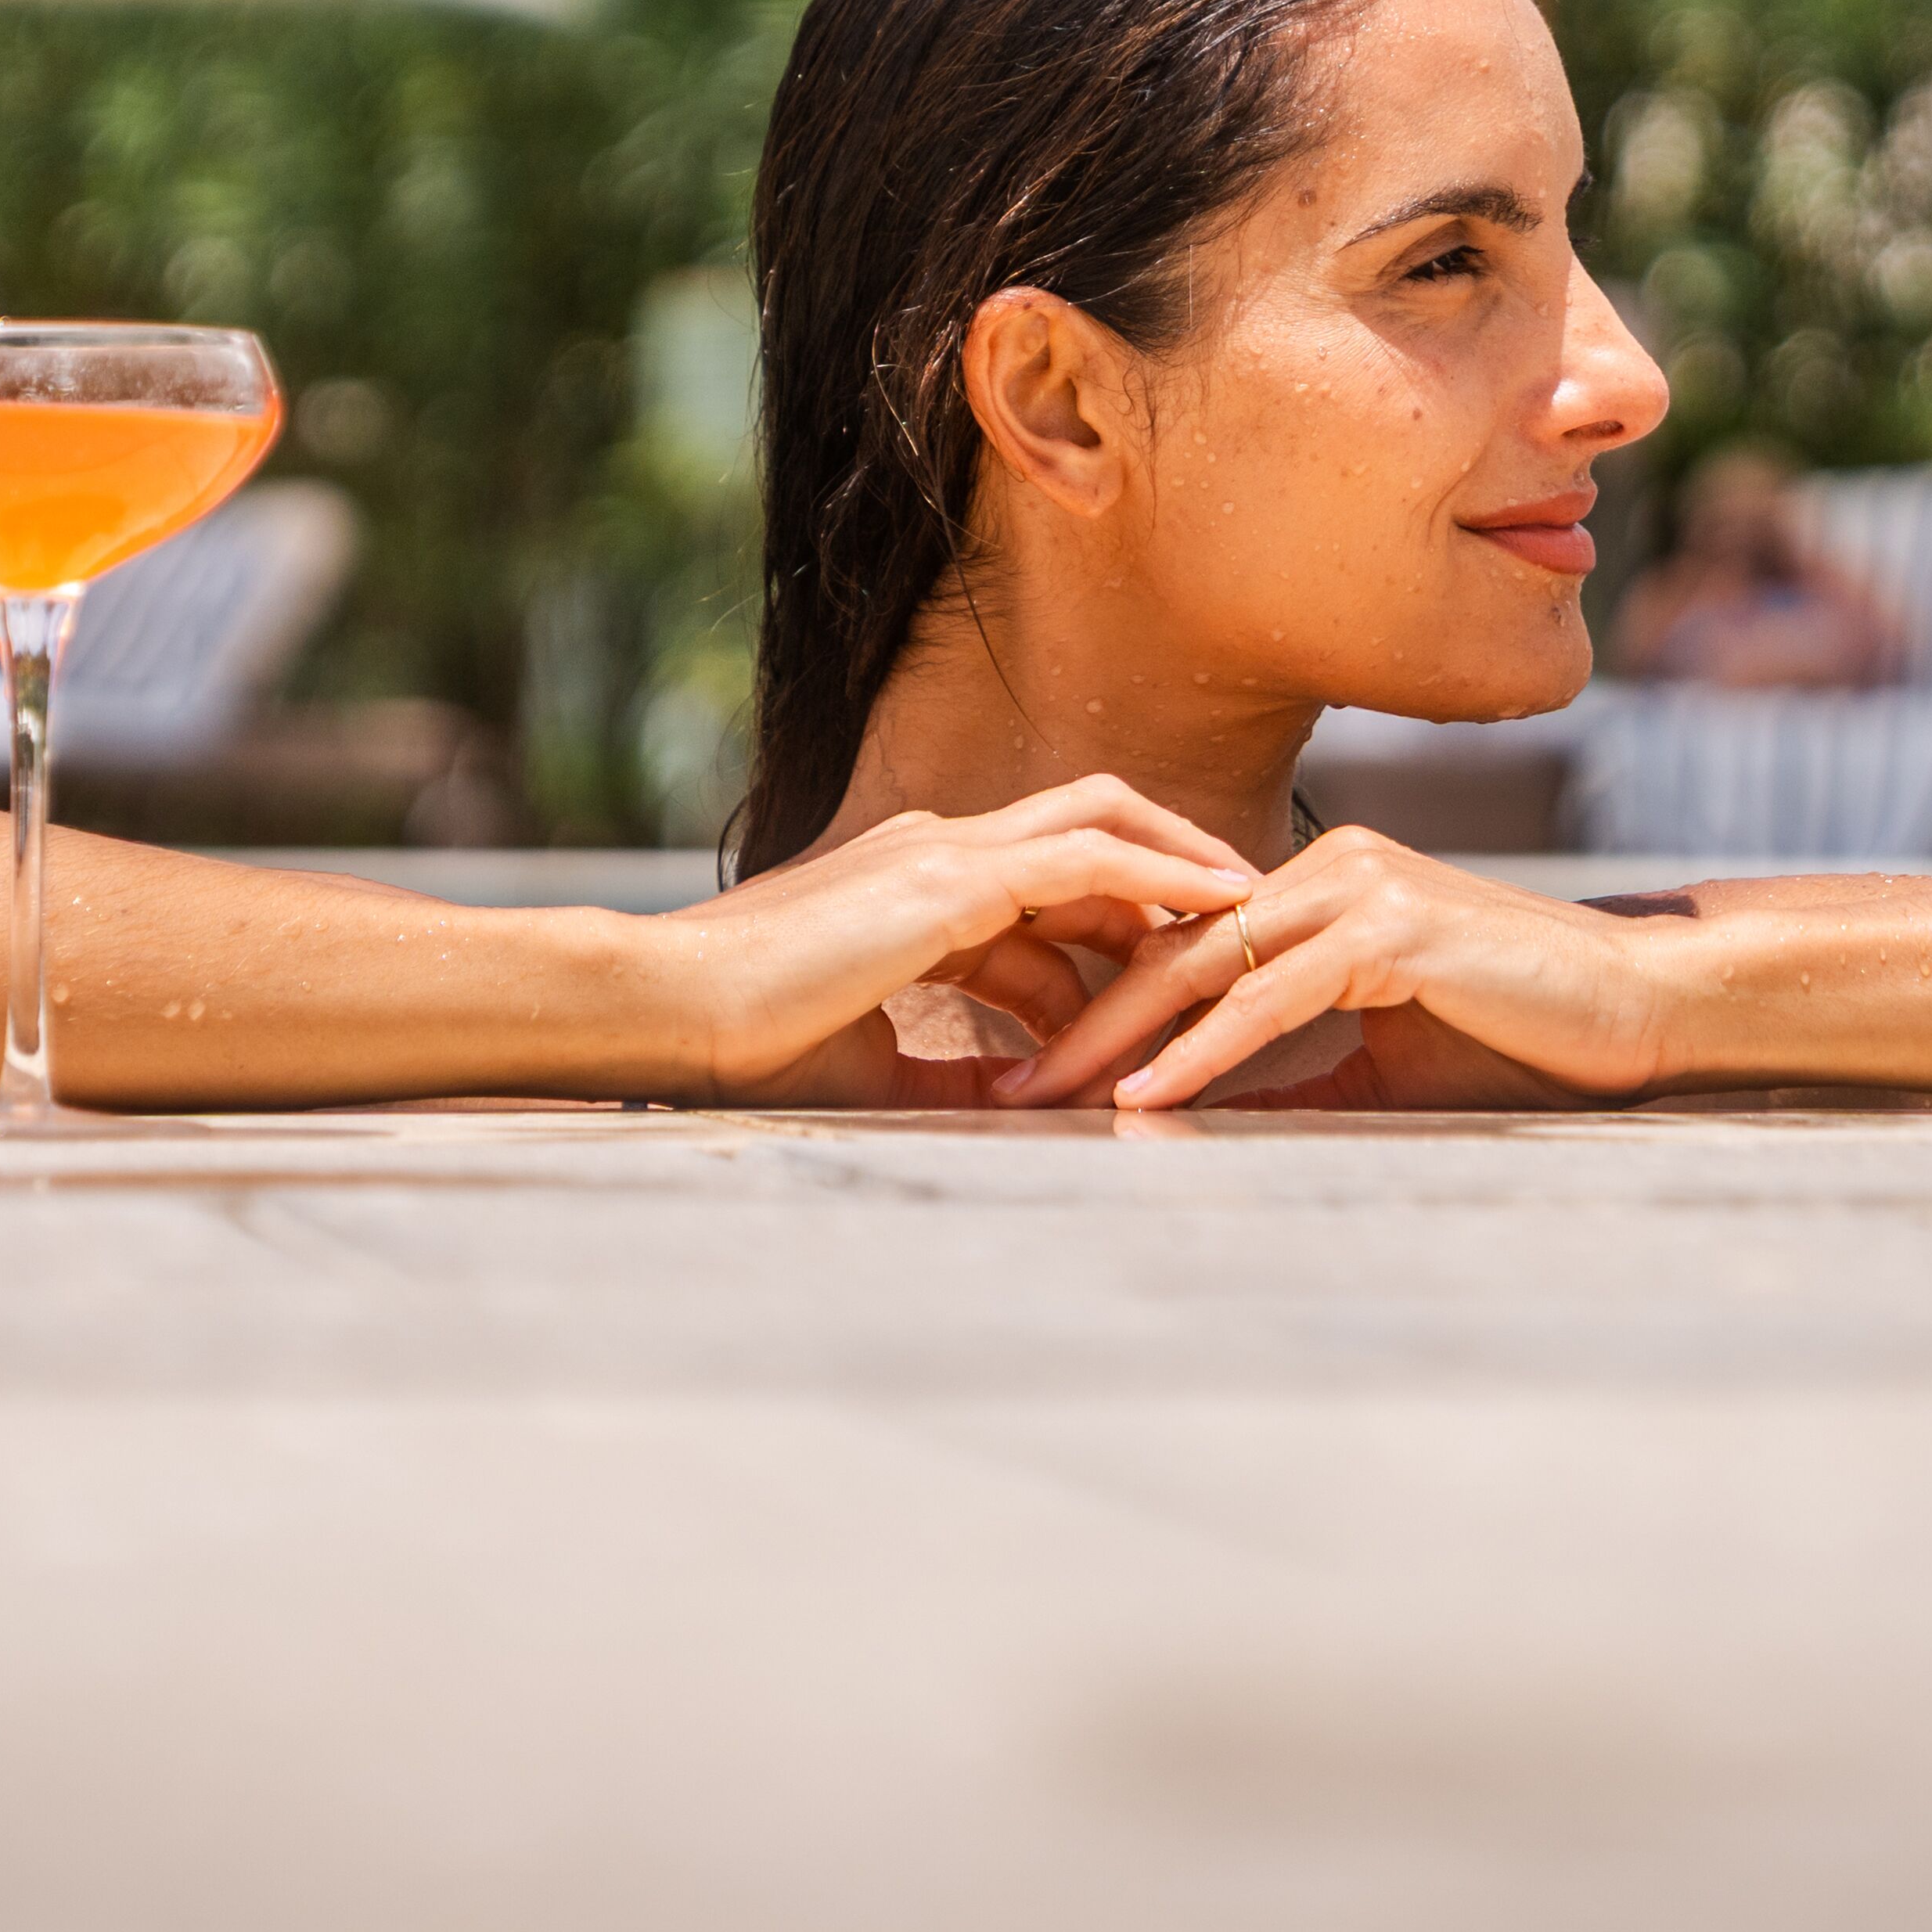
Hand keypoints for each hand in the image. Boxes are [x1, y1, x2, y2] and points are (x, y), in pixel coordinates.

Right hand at [657, 777, 1257, 1105]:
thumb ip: (950, 1072)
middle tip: (1251, 910)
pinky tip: (1224, 905)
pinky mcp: (950, 879)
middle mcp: (940, 849)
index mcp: (917, 884)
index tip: (1188, 955)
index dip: (1122, 918)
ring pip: (1103, 825)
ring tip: (1263, 909)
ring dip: (1184, 865)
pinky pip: (1091, 861)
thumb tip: (1014, 1109)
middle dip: (1174, 859)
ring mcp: (945, 853)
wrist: (669, 1010)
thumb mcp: (877, 1064)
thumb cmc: (746, 1043)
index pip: (1048, 881)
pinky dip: (1164, 875)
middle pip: (1091, 822)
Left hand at [993, 827, 1687, 1111]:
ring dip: (1113, 1037)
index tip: (1028, 1060)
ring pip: (1203, 966)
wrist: (1634, 1011)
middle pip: (1167, 945)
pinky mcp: (1389, 930)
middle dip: (1075, 1017)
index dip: (1099, 1000)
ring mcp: (1356, 889)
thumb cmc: (1518, 1037)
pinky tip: (1143, 1098)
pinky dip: (1201, 1052)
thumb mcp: (1384, 1058)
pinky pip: (1271, 999)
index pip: (1179, 942)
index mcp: (1317, 885)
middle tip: (997, 1078)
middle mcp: (1326, 867)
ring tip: (1041, 1094)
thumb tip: (1220, 1118)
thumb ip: (1304, 1070)